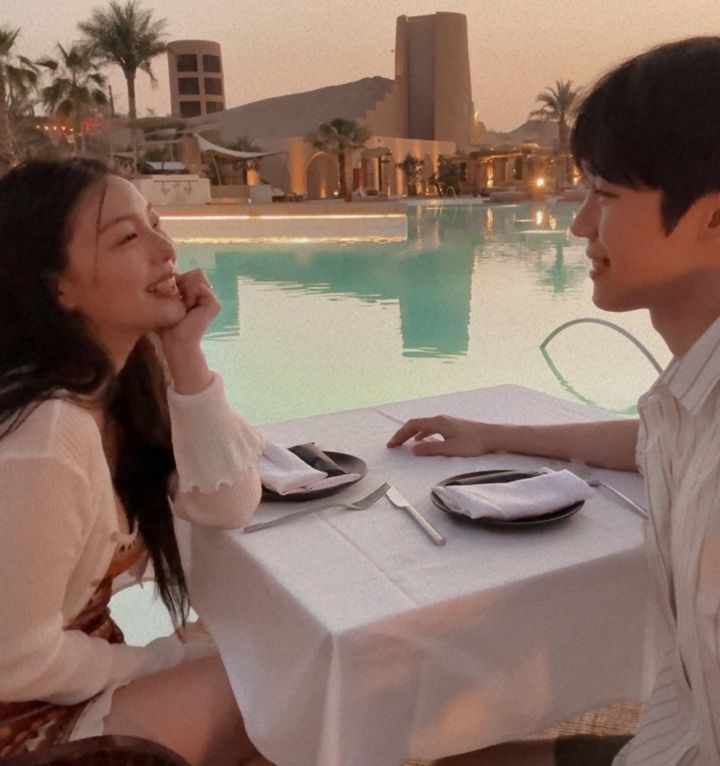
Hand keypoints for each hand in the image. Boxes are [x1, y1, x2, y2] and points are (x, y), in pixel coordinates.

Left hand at [158, 269, 218, 393]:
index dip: (179, 280)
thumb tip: (177, 270)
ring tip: (183, 306)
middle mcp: (208, 295)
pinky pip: (199, 285)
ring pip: (198, 276)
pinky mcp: (215, 304)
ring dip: (185, 289)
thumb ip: (176, 281)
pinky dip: (189, 294)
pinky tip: (188, 308)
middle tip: (178, 302)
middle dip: (183, 283)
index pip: (192, 273)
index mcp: (199, 294)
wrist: (176, 340)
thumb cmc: (167, 322)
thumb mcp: (168, 297)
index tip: (172, 297)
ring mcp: (213, 300)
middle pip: (197, 272)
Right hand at [386, 415, 497, 456]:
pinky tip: (423, 440)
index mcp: (438, 422)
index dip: (400, 434)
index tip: (392, 444)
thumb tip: (414, 450)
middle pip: (416, 424)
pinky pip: (431, 428)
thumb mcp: (450, 449)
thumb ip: (431, 449)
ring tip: (405, 443)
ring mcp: (447, 422)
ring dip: (412, 434)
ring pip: (424, 426)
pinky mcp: (453, 426)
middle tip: (394, 444)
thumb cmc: (474, 442)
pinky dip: (422, 434)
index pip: (412, 425)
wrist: (493, 436)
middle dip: (403, 434)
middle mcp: (441, 419)